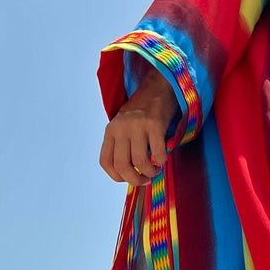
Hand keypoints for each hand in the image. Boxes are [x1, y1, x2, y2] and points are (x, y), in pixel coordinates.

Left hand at [99, 66, 178, 184]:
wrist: (158, 88)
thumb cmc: (142, 112)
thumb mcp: (124, 127)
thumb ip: (122, 146)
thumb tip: (130, 174)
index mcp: (110, 131)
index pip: (106, 162)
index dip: (117, 176)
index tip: (129, 179)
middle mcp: (121, 128)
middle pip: (122, 165)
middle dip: (134, 180)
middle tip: (145, 181)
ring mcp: (137, 126)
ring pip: (139, 161)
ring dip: (150, 172)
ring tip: (156, 170)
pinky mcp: (154, 124)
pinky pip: (157, 153)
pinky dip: (161, 161)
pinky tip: (163, 159)